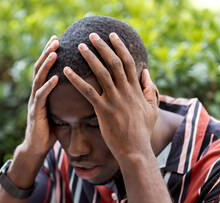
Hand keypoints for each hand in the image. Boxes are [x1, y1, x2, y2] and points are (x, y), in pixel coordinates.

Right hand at [22, 36, 58, 156]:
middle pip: (40, 68)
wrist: (36, 148)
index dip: (49, 53)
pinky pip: (42, 96)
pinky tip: (55, 78)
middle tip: (55, 39)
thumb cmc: (49, 130)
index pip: (45, 68)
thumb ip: (63, 99)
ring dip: (47, 65)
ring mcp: (34, 102)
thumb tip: (82, 90)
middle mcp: (36, 93)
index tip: (58, 39)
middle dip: (47, 52)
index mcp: (42, 92)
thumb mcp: (58, 111)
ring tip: (54, 53)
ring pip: (38, 79)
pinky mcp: (36, 112)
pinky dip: (48, 86)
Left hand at [63, 32, 158, 160]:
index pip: (127, 62)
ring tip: (80, 46)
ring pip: (101, 73)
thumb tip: (146, 73)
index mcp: (136, 89)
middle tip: (92, 35)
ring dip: (89, 57)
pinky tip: (66, 71)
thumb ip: (150, 90)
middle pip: (113, 62)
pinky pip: (87, 91)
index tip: (112, 36)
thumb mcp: (153, 109)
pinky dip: (76, 80)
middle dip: (102, 47)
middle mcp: (125, 91)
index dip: (119, 47)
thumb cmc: (143, 131)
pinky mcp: (103, 110)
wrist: (135, 150)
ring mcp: (114, 100)